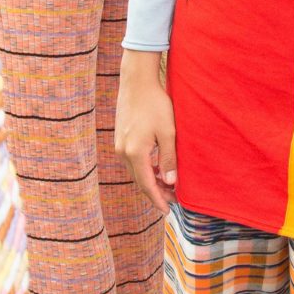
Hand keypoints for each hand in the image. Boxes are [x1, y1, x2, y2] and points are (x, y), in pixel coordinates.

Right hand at [115, 50, 177, 213]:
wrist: (137, 82)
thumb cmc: (156, 104)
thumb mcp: (168, 132)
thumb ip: (169, 159)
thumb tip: (170, 183)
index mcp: (135, 152)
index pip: (146, 185)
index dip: (158, 200)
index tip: (167, 211)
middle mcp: (123, 151)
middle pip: (140, 180)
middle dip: (156, 192)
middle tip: (173, 199)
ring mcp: (119, 144)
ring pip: (136, 171)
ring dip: (150, 180)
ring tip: (168, 185)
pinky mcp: (121, 138)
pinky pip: (133, 161)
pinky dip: (145, 168)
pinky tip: (157, 168)